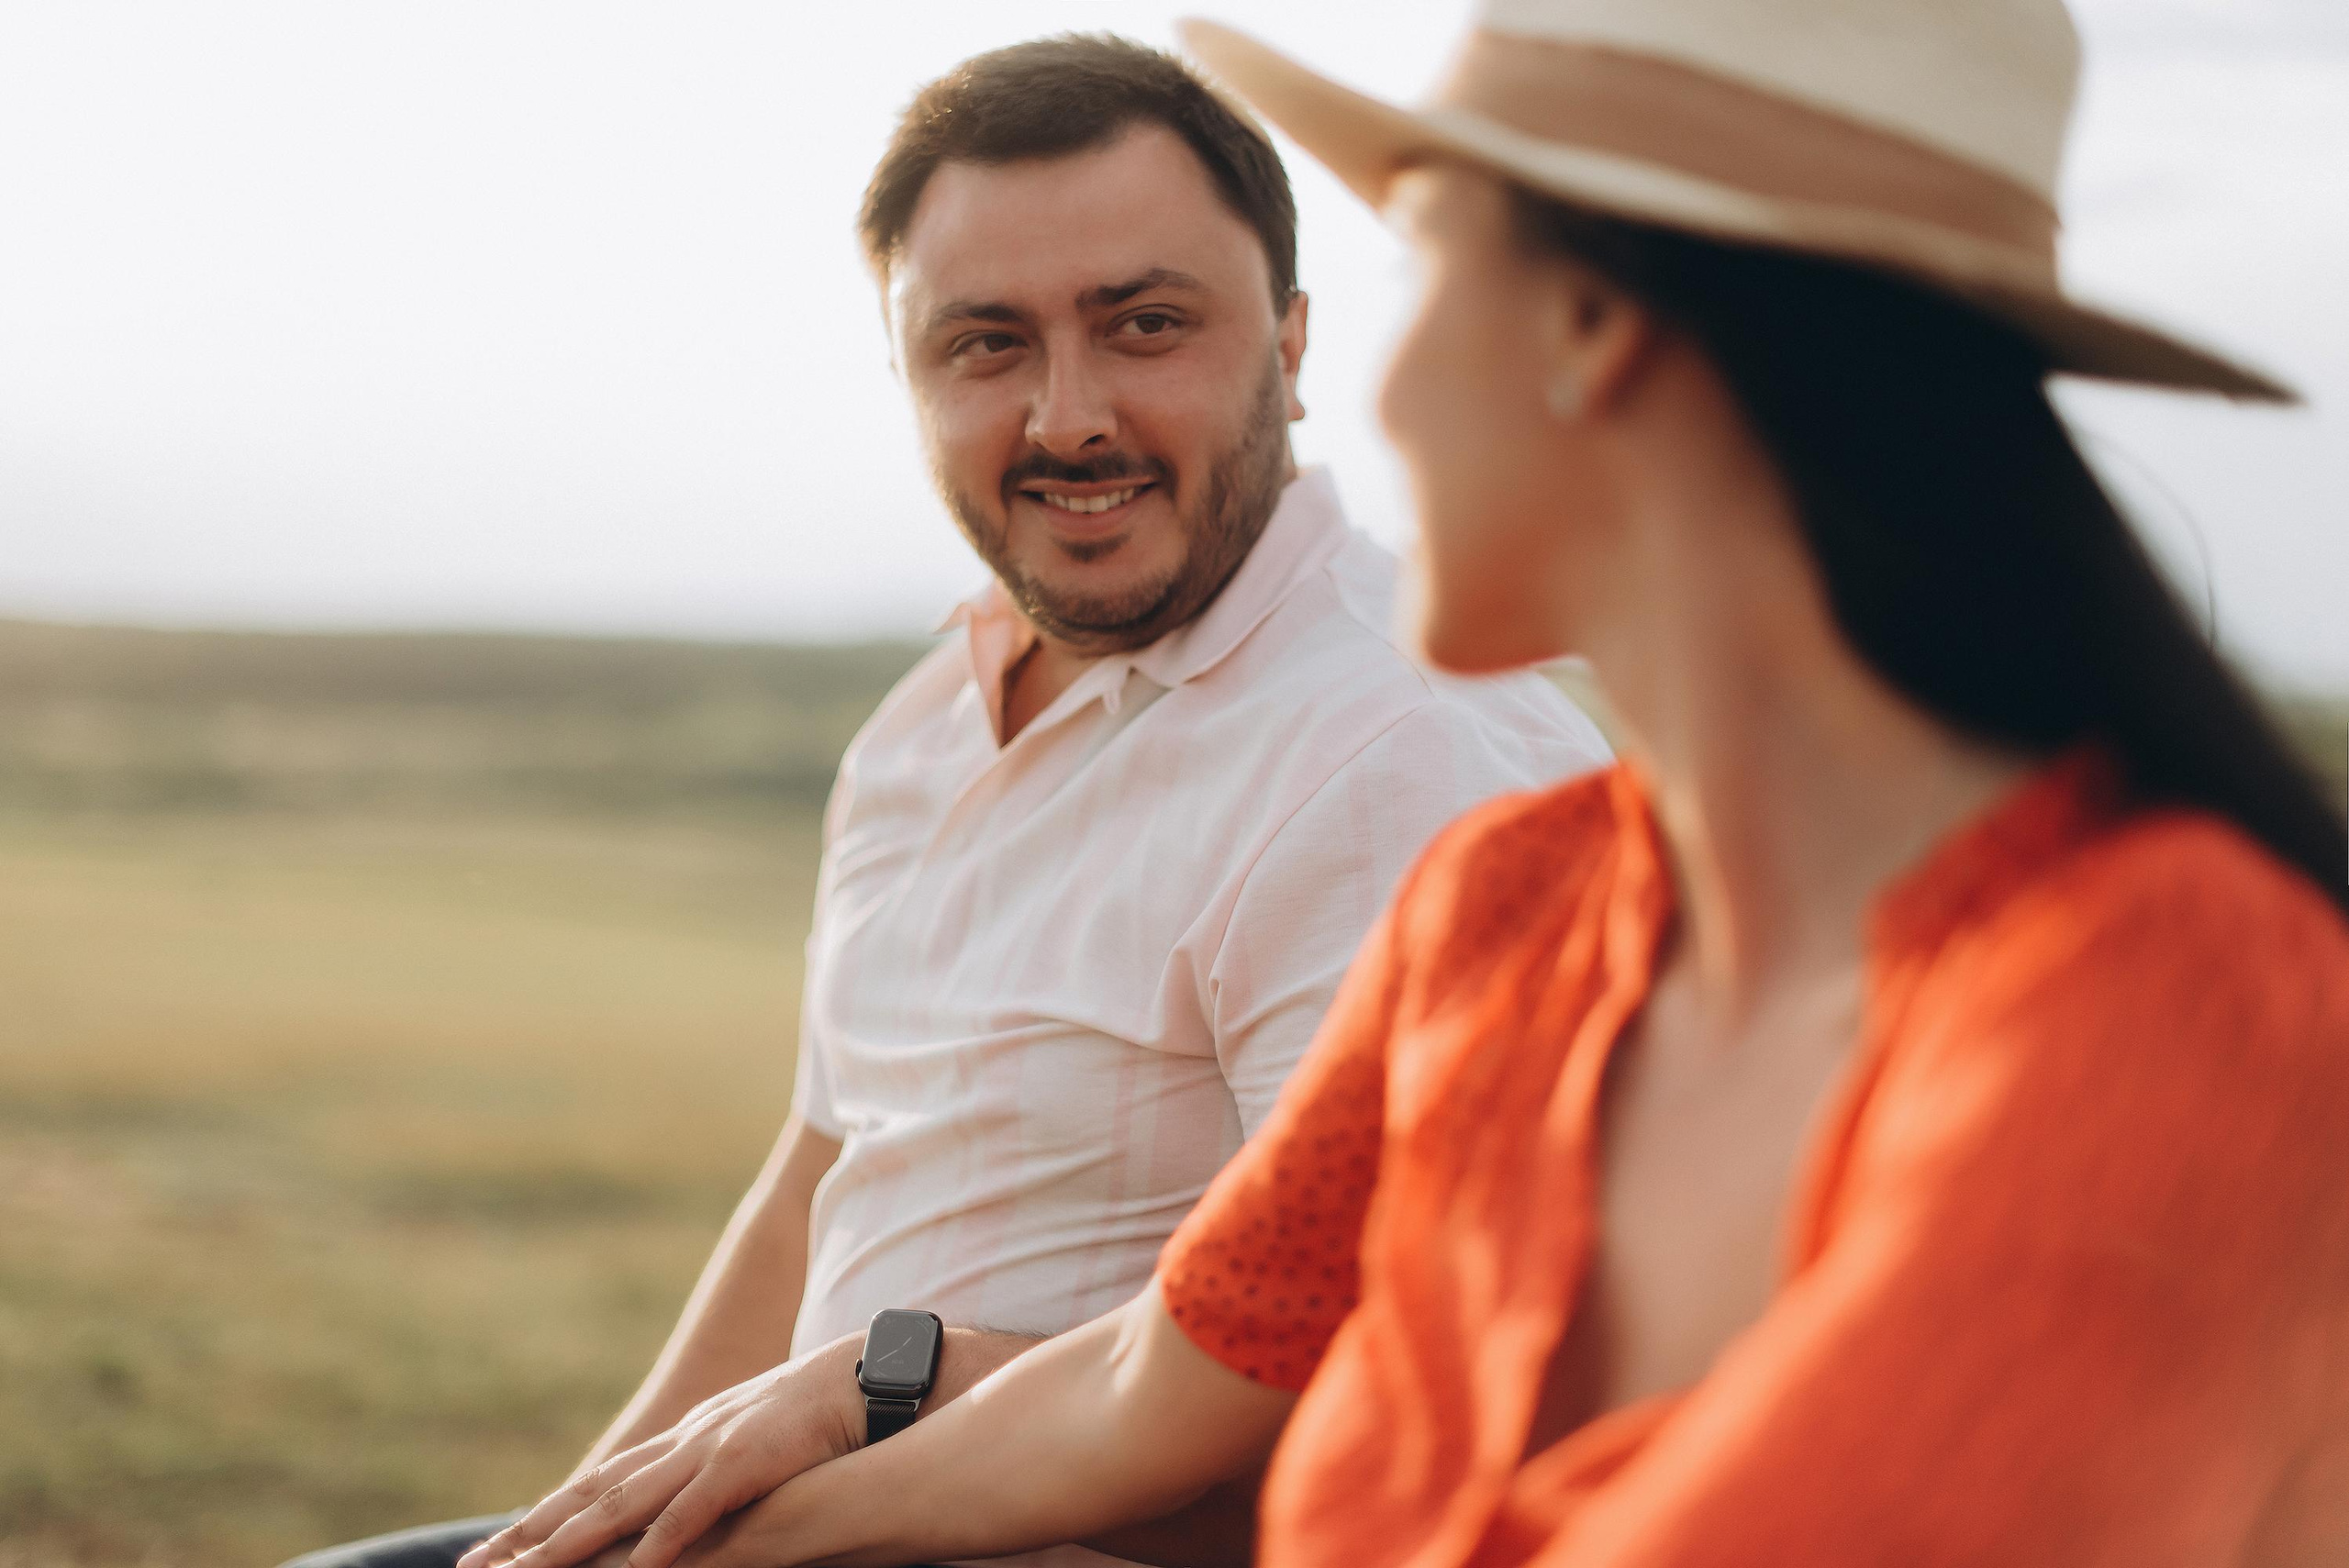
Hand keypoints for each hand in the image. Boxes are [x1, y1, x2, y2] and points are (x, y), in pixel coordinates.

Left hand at [458, 1335, 865, 1567]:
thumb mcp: (748, 1448)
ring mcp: (708, 1450)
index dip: (540, 1520)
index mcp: (680, 1443)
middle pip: (589, 1496)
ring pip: (623, 1504)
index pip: (594, 1487)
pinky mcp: (745, 1461)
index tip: (491, 1552)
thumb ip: (708, 1479)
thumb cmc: (817, 1417)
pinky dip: (660, 1540)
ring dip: (569, 1543)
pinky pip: (693, 1509)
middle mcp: (680, 1444)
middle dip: (527, 1535)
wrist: (866, 1373)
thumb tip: (676, 1520)